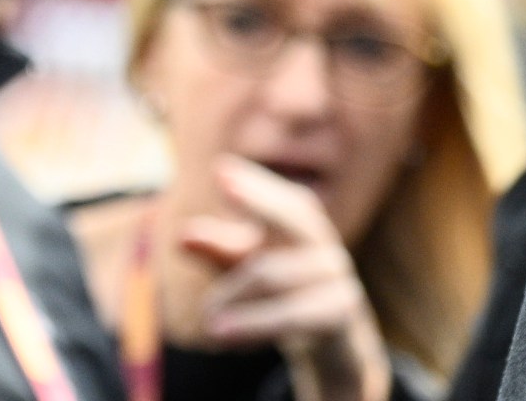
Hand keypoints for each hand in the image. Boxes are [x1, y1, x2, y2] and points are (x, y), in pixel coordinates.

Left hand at [177, 156, 389, 400]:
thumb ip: (220, 251)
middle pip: (299, 221)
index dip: (258, 188)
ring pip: (275, 275)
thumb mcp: (247, 273)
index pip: (290, 202)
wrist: (339, 354)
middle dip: (260, 206)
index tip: (221, 170)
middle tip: (205, 210)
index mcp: (306, 234)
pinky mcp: (342, 324)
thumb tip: (182, 235)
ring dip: (231, 294)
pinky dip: (254, 323)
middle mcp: (327, 253)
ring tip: (204, 319)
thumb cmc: (285, 300)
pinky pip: (296, 317)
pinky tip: (220, 334)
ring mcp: (341, 286)